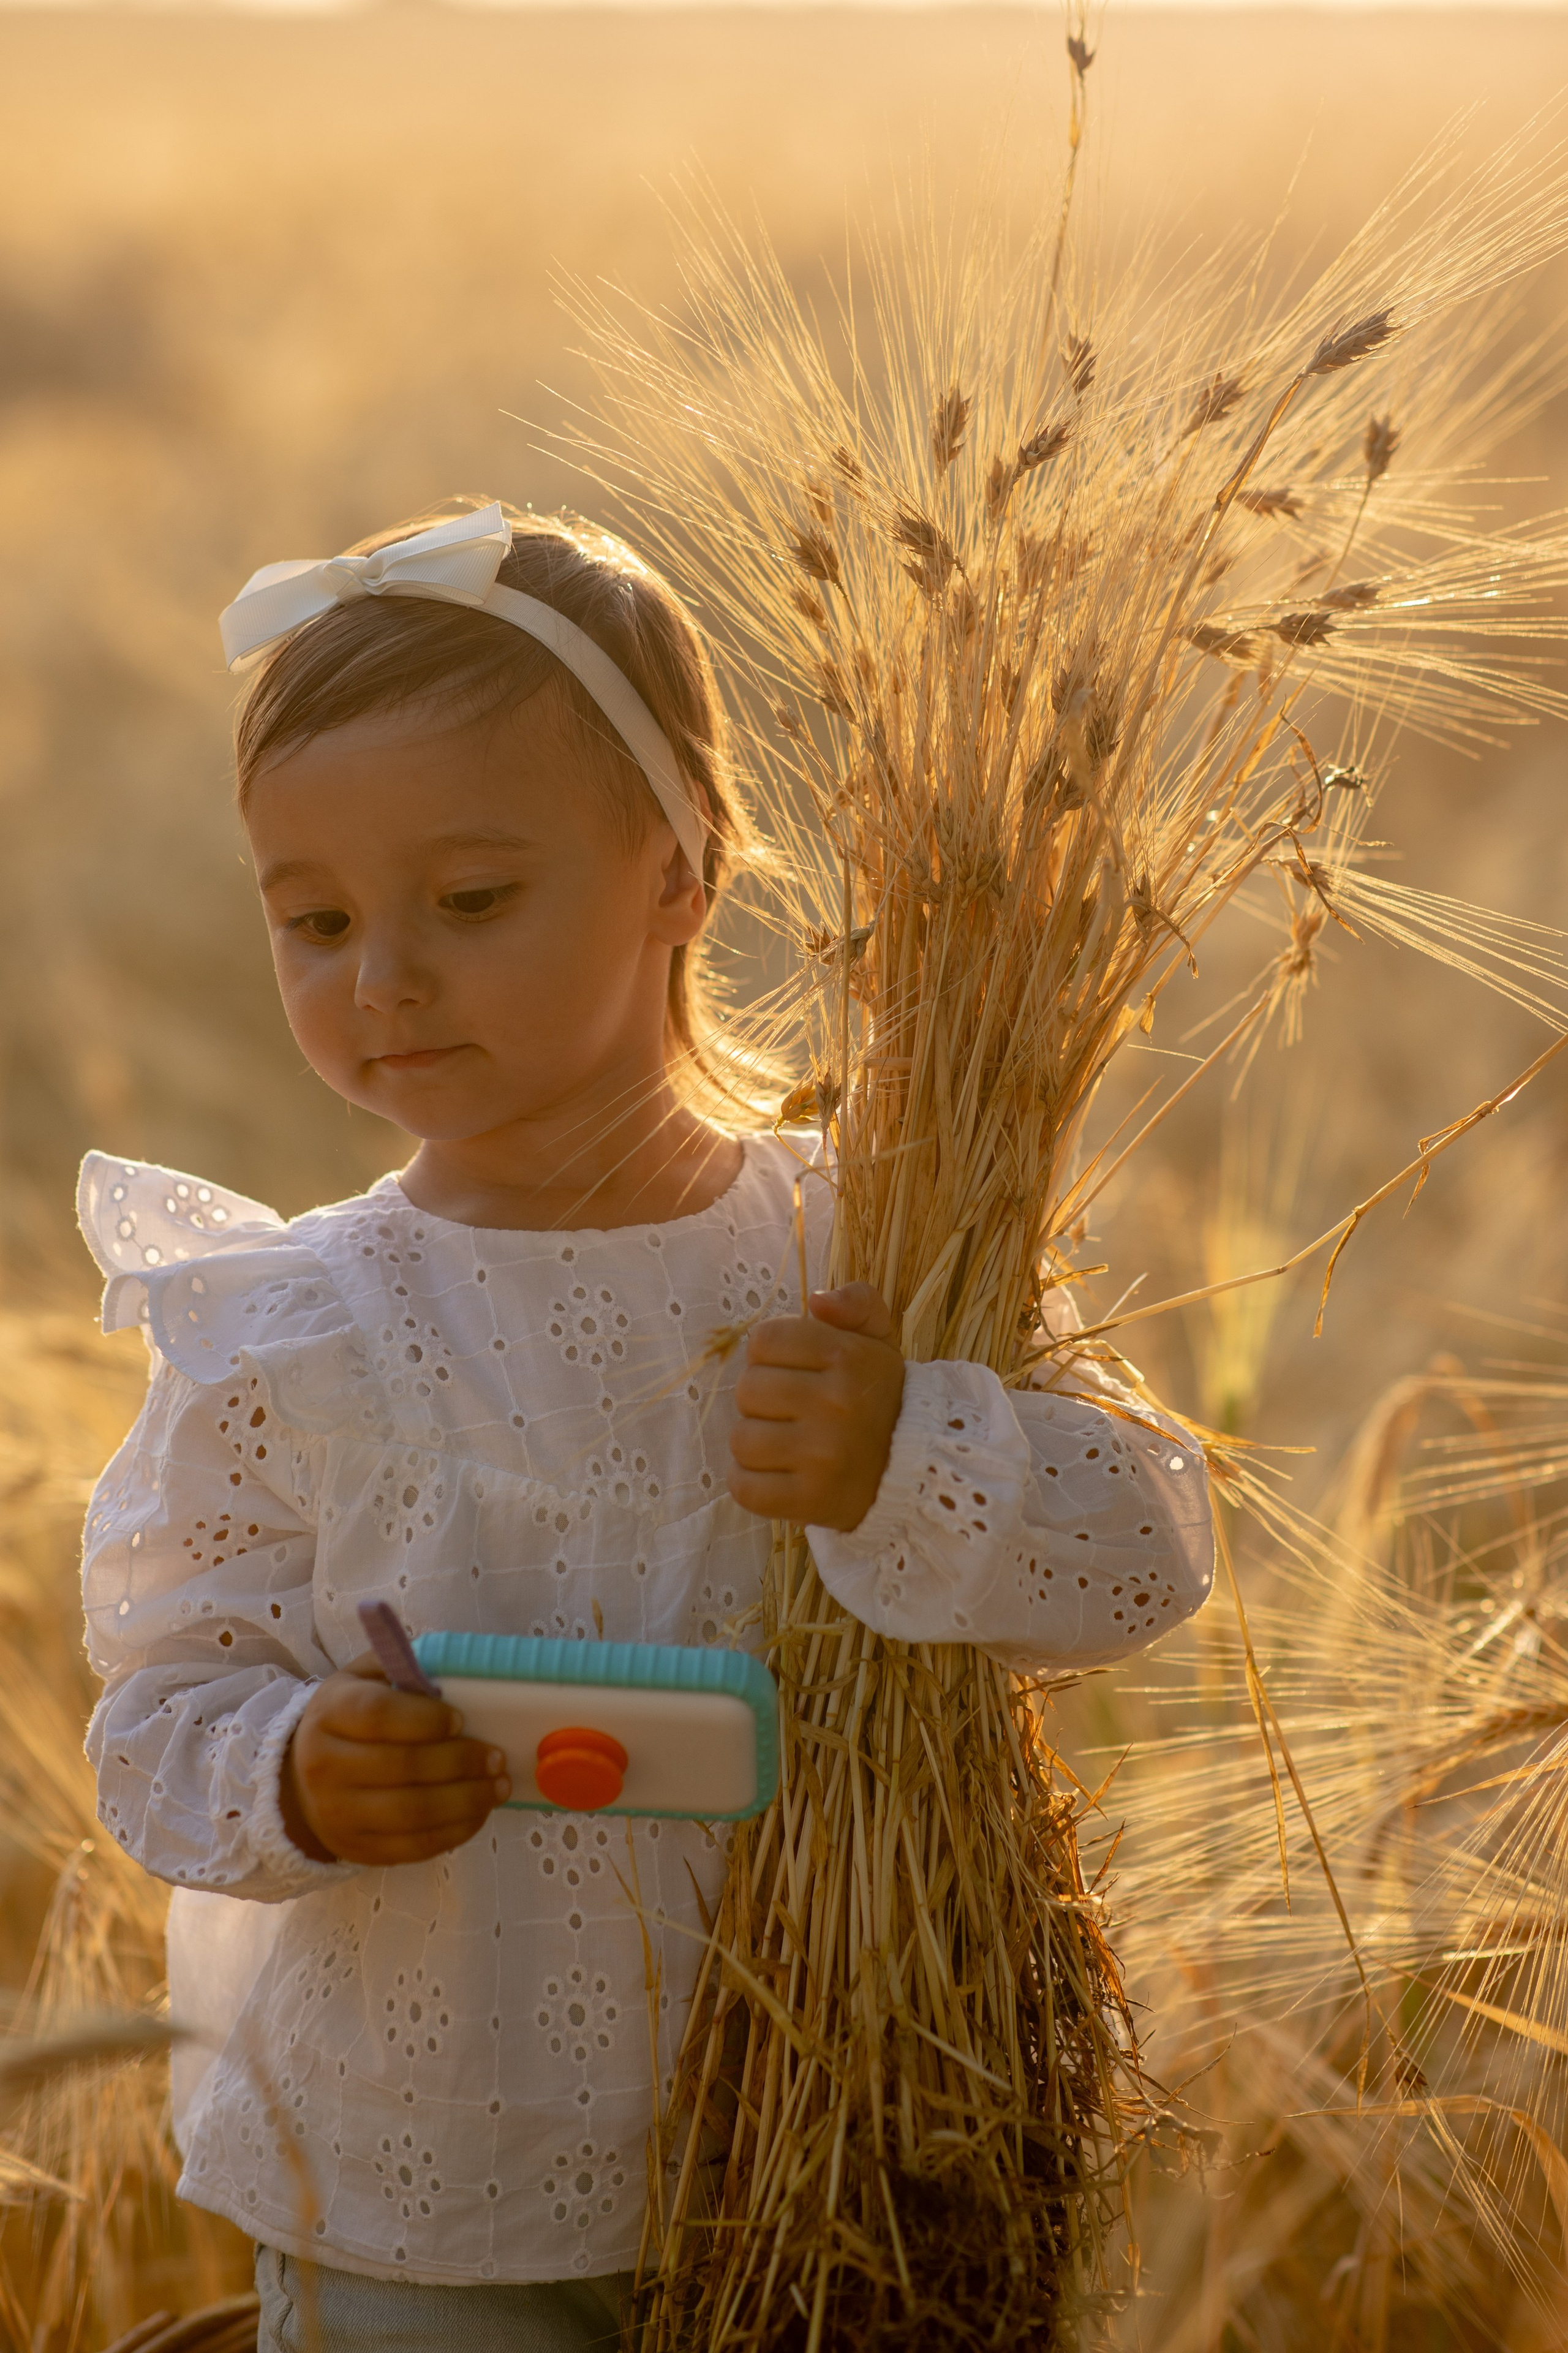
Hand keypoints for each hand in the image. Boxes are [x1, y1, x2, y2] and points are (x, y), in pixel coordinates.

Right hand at [280, 1652, 510, 1865]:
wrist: (305, 1781)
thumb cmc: (351, 1720)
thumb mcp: (366, 1680)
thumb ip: (405, 1671)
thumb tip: (456, 1677)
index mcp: (330, 1713)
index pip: (378, 1715)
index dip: (425, 1718)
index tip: (460, 1719)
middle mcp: (325, 1766)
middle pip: (402, 1767)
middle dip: (460, 1762)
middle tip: (496, 1757)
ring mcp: (338, 1814)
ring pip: (412, 1812)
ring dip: (466, 1800)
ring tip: (498, 1786)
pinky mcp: (358, 1848)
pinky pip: (414, 1847)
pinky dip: (456, 1831)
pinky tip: (479, 1812)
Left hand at [728, 1283, 905, 1531]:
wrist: (916, 1473)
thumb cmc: (880, 1399)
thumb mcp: (879, 1341)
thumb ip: (856, 1303)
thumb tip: (816, 1300)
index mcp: (847, 1356)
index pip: (763, 1340)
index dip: (770, 1355)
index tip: (792, 1370)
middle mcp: (836, 1403)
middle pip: (747, 1389)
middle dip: (761, 1399)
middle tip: (790, 1411)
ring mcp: (822, 1456)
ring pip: (741, 1439)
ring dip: (755, 1442)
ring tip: (784, 1443)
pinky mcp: (810, 1500)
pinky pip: (743, 1487)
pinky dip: (750, 1483)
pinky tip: (776, 1475)